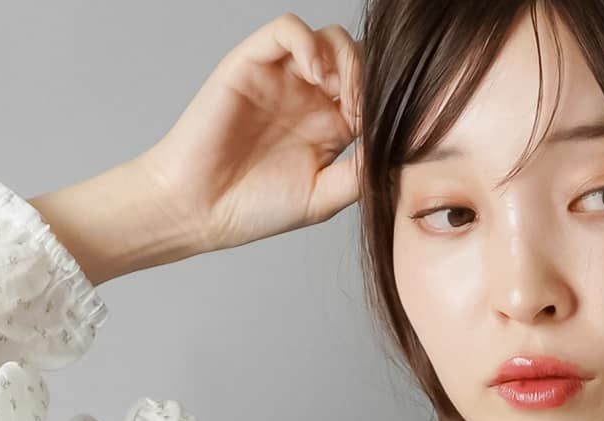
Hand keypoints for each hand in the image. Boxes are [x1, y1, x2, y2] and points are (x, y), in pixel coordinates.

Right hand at [134, 11, 363, 255]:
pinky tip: (317, 73)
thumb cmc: (257, 208)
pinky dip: (308, 42)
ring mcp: (282, 78)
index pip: (373, 95)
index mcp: (333, 127)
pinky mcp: (252, 62)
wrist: (203, 209)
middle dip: (370, 78)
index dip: (386, 103)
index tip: (384, 128)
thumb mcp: (324, 197)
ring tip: (339, 94)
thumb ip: (360, 174)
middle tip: (363, 109)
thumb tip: (400, 154)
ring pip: (328, 39)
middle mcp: (310, 97)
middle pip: (357, 60)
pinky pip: (287, 29)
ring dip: (345, 59)